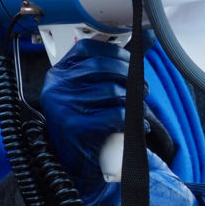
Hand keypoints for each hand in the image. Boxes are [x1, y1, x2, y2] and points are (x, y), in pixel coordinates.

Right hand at [40, 39, 130, 205]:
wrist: (75, 169)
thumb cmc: (88, 127)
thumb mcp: (96, 92)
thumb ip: (119, 64)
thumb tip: (148, 36)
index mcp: (58, 74)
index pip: (88, 48)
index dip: (114, 52)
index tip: (131, 63)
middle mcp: (56, 87)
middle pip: (103, 67)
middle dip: (131, 76)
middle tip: (143, 90)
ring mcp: (63, 107)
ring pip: (112, 90)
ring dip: (135, 100)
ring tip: (141, 111)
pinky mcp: (75, 127)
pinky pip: (115, 114)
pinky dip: (134, 120)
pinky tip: (138, 126)